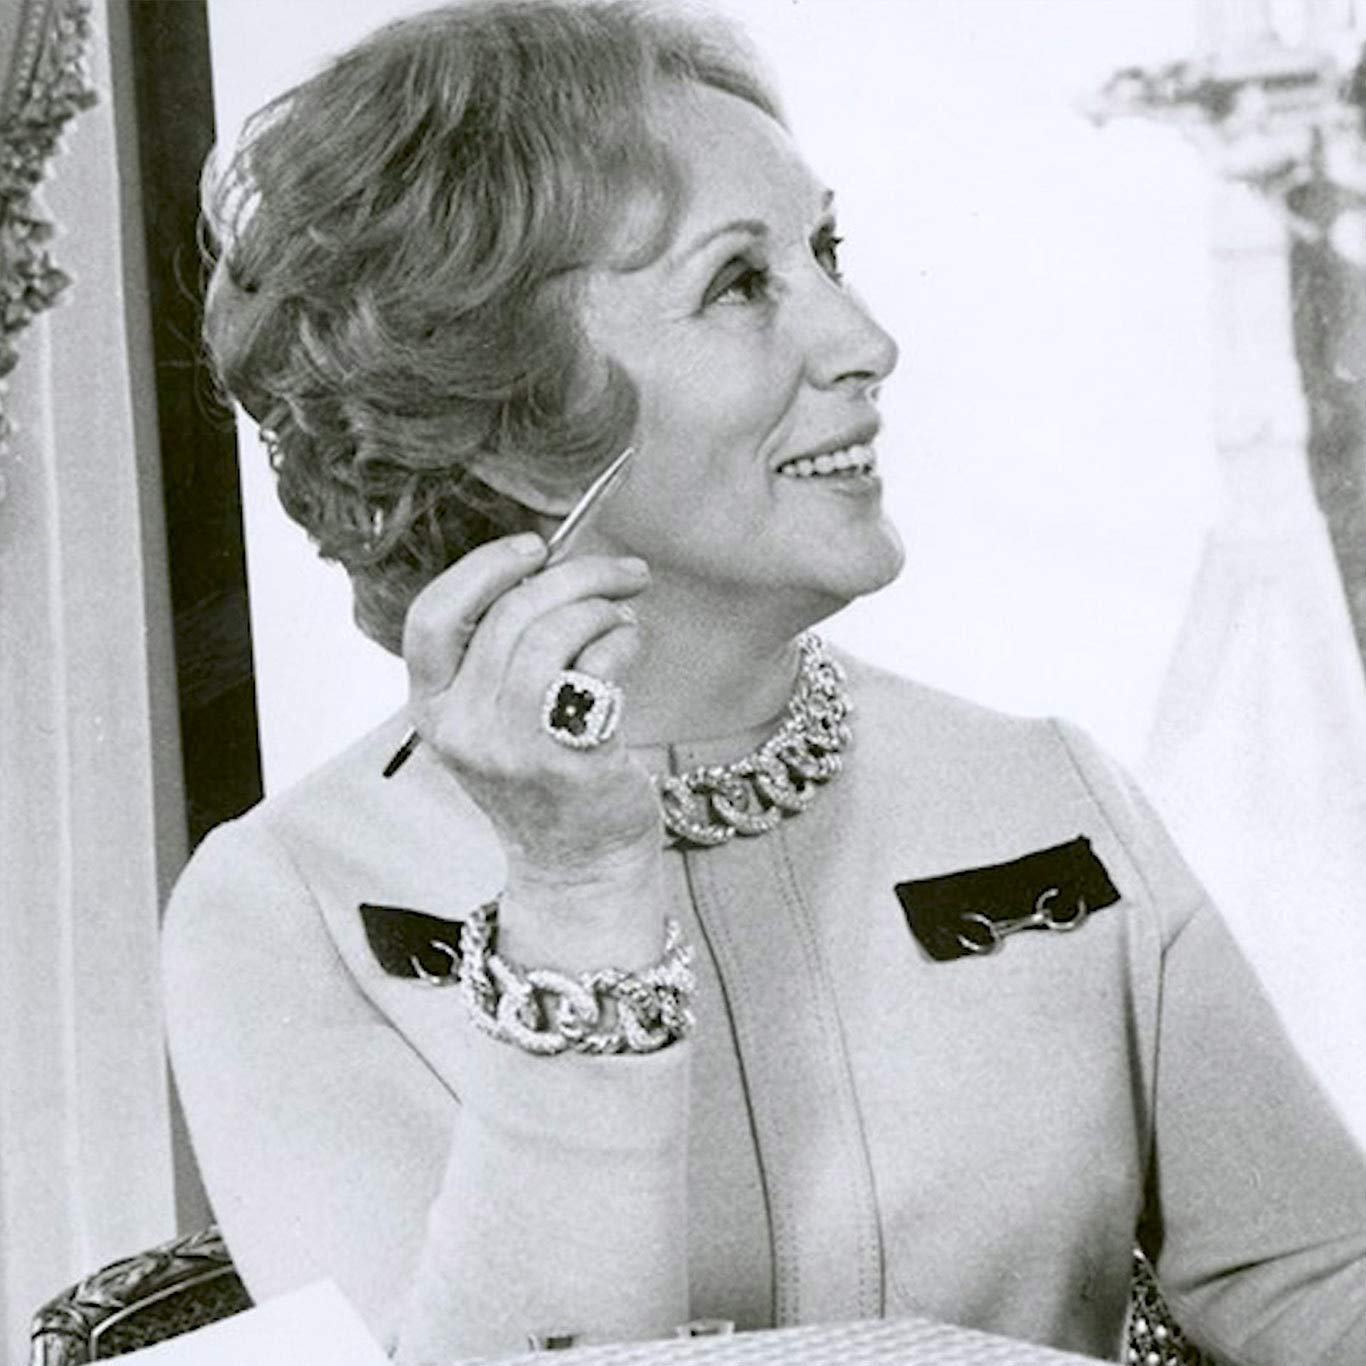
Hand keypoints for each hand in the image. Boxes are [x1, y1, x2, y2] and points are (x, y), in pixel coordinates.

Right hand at [402, 533, 661, 929]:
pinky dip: (622, 641)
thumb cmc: (545, 776)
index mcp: (433, 709)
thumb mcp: (495, 717)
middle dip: (576, 575)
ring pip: (551, 633)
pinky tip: (631, 646)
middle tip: (623, 573)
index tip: (535, 548)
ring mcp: (511, 748)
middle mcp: (462, 728)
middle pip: (508, 613)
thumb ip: (502, 650)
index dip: (483, 569)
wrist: (579, 866)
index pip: (430, 617)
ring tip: (624, 617)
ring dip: (601, 607)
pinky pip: (596, 668)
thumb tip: (551, 566)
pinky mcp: (567, 760)